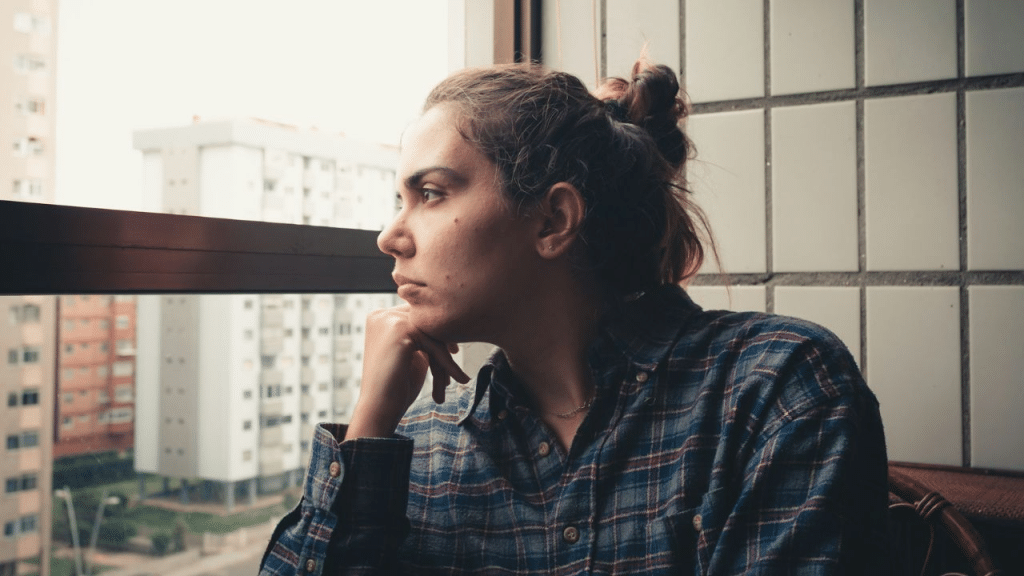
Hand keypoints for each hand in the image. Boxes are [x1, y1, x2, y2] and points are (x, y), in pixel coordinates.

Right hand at [345, 305, 469, 439]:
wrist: (379, 410)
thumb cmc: (395, 386)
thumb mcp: (412, 354)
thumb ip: (424, 337)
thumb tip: (448, 323)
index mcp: (381, 318)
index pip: (419, 318)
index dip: (438, 335)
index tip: (453, 350)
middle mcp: (382, 315)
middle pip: (427, 326)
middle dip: (443, 349)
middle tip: (454, 371)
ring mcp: (389, 320)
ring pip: (432, 336)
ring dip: (444, 361)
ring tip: (447, 384)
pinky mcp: (400, 331)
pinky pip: (434, 345)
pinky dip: (447, 365)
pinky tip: (460, 379)